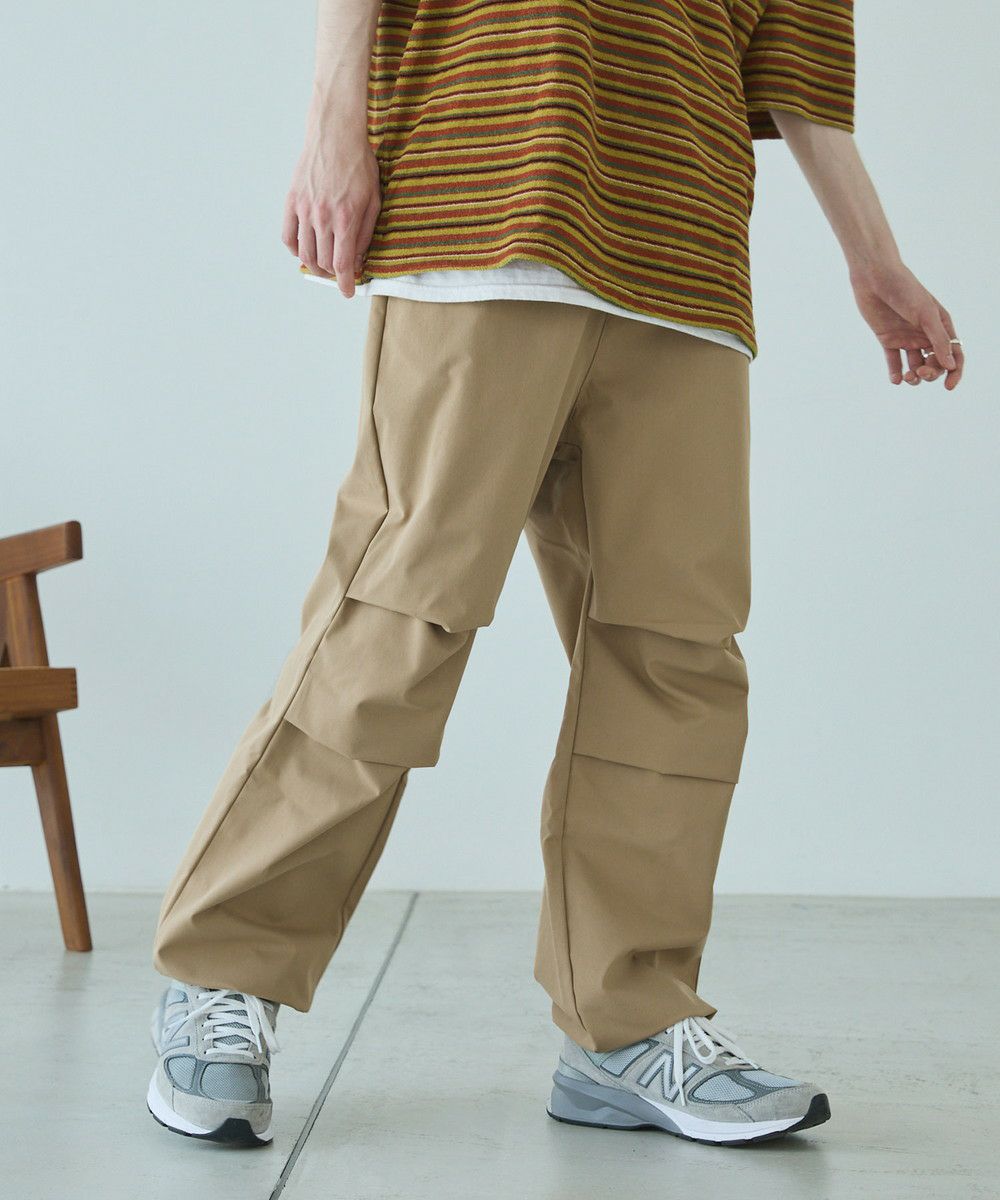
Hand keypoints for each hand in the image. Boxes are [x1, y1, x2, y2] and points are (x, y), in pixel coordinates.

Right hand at [282, 129, 381, 298]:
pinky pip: (287, 236)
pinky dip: (295, 250)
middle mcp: (322, 218)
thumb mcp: (373, 201)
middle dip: (333, 274)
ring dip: (315, 265)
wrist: (335, 135)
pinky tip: (305, 250)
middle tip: (340, 273)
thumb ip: (365, 233)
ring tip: (324, 265)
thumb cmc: (359, 166)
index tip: (348, 292)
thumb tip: (357, 259)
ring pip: (305, 253)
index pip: (342, 265)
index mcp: (346, 219)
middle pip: (323, 262)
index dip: (346, 284)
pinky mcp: (292, 201)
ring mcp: (304, 210)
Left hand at [850, 261, 963, 390]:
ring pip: (915, 366)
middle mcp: (925, 333)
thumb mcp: (925, 315)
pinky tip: (896, 379)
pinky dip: (895, 373)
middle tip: (920, 372)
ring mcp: (906, 337)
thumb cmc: (905, 290)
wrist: (875, 277)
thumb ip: (938, 340)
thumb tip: (951, 366)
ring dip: (913, 376)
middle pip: (934, 363)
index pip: (954, 354)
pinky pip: (894, 362)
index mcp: (941, 325)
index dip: (954, 372)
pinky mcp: (887, 339)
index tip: (948, 387)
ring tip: (907, 377)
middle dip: (930, 373)